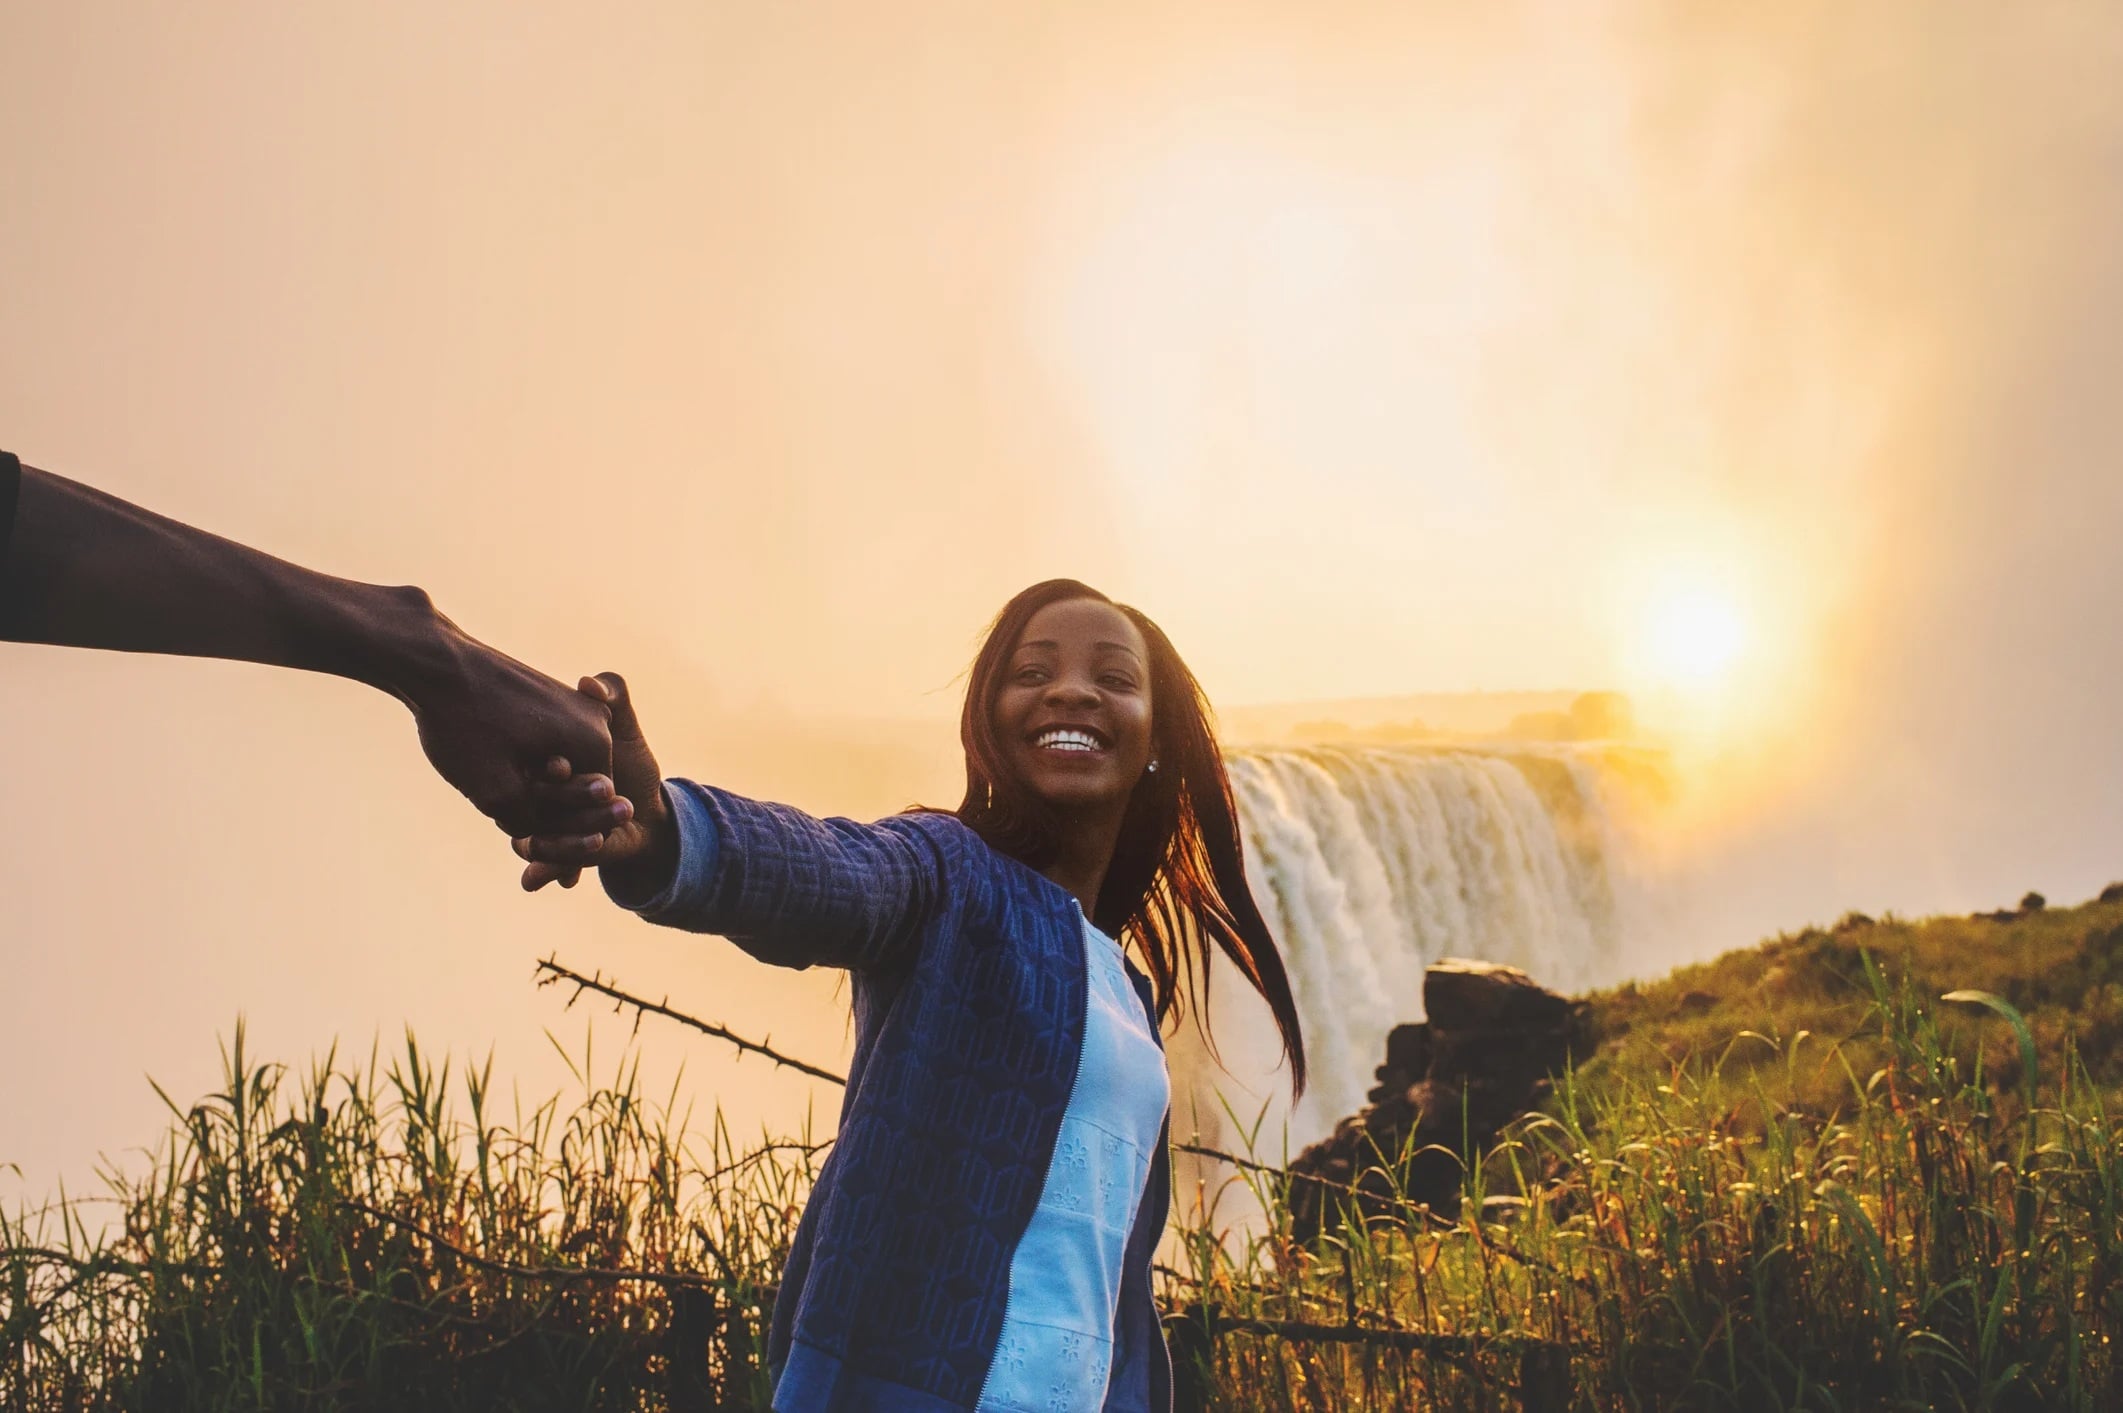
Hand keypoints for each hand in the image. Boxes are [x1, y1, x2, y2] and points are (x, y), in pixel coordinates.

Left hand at [405, 622, 619, 837]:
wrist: (435, 662)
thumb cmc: (465, 726)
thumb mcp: (496, 793)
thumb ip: (532, 824)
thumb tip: (547, 834)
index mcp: (597, 744)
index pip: (595, 813)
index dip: (562, 842)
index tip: (527, 854)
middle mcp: (596, 720)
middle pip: (581, 789)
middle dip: (548, 814)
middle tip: (509, 831)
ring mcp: (574, 704)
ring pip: (563, 767)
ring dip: (536, 790)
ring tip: (494, 795)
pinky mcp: (550, 696)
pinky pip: (549, 744)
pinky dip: (528, 764)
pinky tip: (493, 768)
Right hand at [513, 672, 670, 891]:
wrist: (646, 814)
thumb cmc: (632, 762)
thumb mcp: (623, 724)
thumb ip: (613, 693)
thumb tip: (590, 684)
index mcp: (549, 763)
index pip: (542, 761)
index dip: (551, 764)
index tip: (561, 765)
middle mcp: (540, 795)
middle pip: (534, 802)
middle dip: (549, 804)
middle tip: (562, 807)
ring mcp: (545, 826)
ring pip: (533, 837)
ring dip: (553, 844)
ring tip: (591, 842)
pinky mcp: (556, 854)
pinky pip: (542, 864)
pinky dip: (542, 870)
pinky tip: (545, 879)